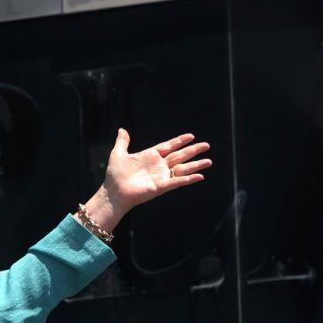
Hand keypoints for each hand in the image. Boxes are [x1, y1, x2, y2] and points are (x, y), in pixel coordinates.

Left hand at [82, 129, 211, 232]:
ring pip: (183, 168)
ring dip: (196, 165)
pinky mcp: (161, 186)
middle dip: (193, 150)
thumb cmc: (114, 176)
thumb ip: (122, 142)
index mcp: (150, 156)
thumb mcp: (118, 154)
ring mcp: (161, 176)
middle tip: (206, 145)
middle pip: (180, 156)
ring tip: (209, 161)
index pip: (168, 146)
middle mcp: (158, 166)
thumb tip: (122, 129)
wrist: (113, 193)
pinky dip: (189, 179)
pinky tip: (200, 176)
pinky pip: (178, 181)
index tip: (191, 136)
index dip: (179, 141)